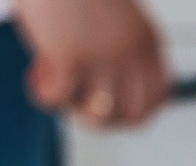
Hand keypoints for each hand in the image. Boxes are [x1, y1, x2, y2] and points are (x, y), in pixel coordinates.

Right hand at [16, 0, 169, 127]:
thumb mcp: (111, 16)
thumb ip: (115, 46)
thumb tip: (100, 88)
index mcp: (148, 42)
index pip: (158, 97)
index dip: (134, 110)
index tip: (109, 102)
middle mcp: (133, 55)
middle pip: (134, 115)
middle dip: (106, 119)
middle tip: (78, 103)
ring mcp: (105, 59)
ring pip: (100, 113)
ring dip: (75, 108)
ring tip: (56, 86)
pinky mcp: (72, 58)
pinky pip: (60, 98)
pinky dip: (46, 95)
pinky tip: (37, 77)